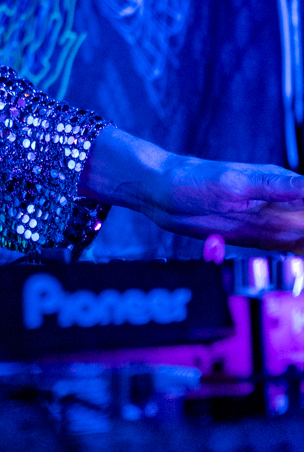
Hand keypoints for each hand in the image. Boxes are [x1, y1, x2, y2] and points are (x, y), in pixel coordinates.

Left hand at [82, 124, 303, 252]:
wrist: (162, 194)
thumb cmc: (194, 179)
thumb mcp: (237, 184)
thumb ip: (277, 187)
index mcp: (282, 184)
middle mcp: (281, 204)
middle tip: (300, 260)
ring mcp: (270, 223)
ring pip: (301, 243)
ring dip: (301, 256)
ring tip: (297, 272)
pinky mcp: (257, 239)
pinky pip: (284, 255)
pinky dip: (291, 264)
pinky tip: (286, 268)